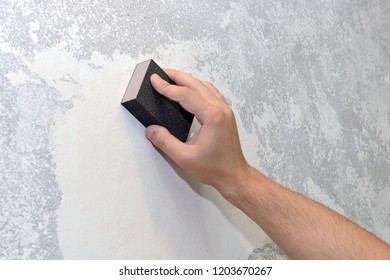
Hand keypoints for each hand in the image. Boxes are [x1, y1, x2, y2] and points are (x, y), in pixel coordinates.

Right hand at [145, 69, 249, 197]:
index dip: (167, 87)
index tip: (154, 80)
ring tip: (173, 78)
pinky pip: (212, 94)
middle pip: (196, 84)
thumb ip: (165, 141)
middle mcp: (221, 110)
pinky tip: (191, 90)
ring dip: (188, 80)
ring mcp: (226, 111)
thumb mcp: (184, 157)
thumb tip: (151, 130)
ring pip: (205, 87)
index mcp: (213, 116)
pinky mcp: (226, 115)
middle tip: (161, 72)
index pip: (186, 95)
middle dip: (177, 76)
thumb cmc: (215, 169)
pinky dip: (199, 88)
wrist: (234, 176)